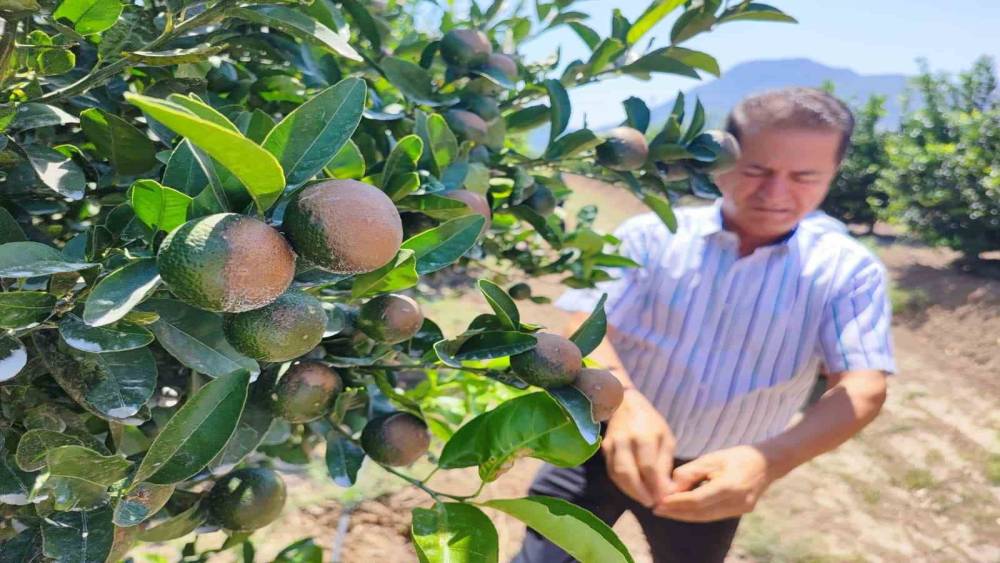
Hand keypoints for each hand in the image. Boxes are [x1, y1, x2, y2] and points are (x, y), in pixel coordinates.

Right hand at [602, 389, 676, 507]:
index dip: (655, 487)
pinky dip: (621, 485)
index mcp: (645, 436)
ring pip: (617, 475)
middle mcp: (625, 441)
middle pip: (629, 474)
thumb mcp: (666, 438)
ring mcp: (612, 445)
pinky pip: (611, 471)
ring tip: (643, 499)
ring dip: (630, 492)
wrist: (624, 404)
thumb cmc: (650, 422)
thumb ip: (665, 465)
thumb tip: (666, 490)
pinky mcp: (604, 449)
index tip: (663, 499)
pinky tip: (632, 490)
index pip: (649, 468)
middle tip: (651, 504)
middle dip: (640, 494)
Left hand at [652, 445, 774, 521]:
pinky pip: (714, 515)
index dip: (676, 503)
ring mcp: (740, 509)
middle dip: (676, 513)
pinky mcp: (741, 511)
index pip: (697, 500)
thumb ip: (690, 472)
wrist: (766, 462)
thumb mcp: (711, 458)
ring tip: (665, 511)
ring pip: (706, 517)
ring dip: (684, 515)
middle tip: (656, 510)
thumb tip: (670, 488)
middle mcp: (737, 501)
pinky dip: (697, 513)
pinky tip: (683, 509)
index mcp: (729, 486)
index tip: (658, 501)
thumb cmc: (736, 456)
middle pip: (700, 513)